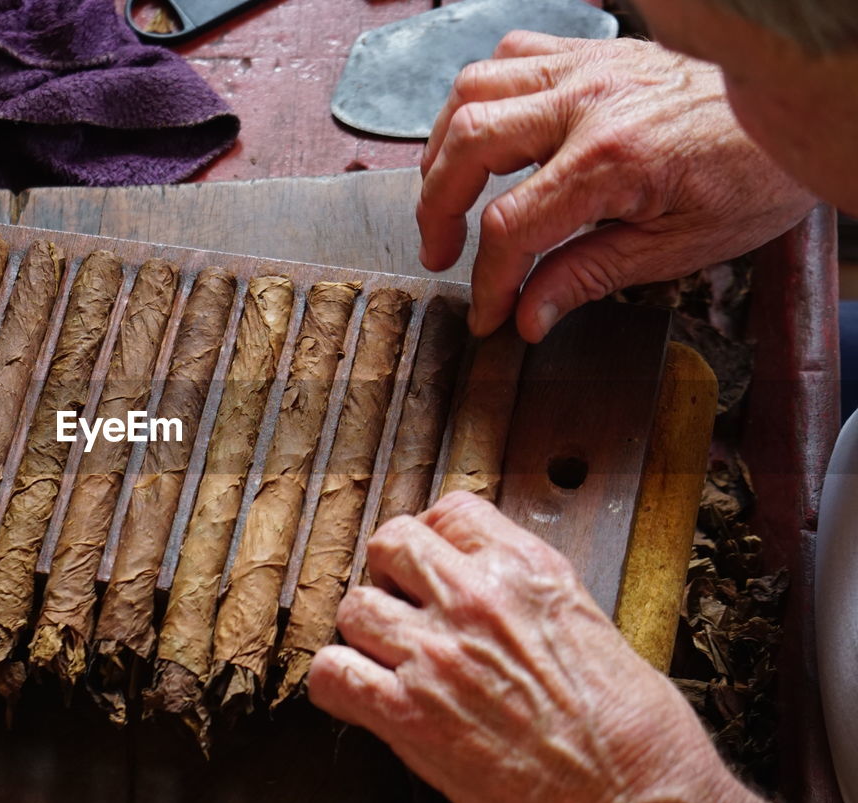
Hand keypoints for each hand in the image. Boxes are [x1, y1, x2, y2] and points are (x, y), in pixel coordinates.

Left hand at [308, 491, 812, 802]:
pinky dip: (337, 683)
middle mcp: (476, 600)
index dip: (435, 538)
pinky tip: (360, 695)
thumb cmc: (635, 733)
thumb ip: (527, 600)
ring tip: (388, 657)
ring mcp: (436, 653)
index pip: (452, 511)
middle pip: (391, 543)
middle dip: (392, 572)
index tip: (434, 562)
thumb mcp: (591, 628)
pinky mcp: (408, 713)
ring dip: (366, 632)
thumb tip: (491, 596)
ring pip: (354, 606)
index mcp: (528, 571)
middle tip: (403, 602)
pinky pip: (333, 673)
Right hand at [417, 32, 816, 342]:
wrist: (799, 105)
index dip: (487, 282)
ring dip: (444, 148)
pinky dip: (483, 94)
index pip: (511, 227)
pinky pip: (511, 54)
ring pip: (473, 90)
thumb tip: (527, 317)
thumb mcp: (676, 248)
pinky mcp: (593, 51)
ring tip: (447, 193)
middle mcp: (588, 102)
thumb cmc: (753, 177)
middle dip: (436, 210)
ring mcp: (586, 67)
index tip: (486, 315)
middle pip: (468, 146)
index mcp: (612, 160)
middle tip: (439, 252)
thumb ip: (589, 276)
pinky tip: (489, 132)